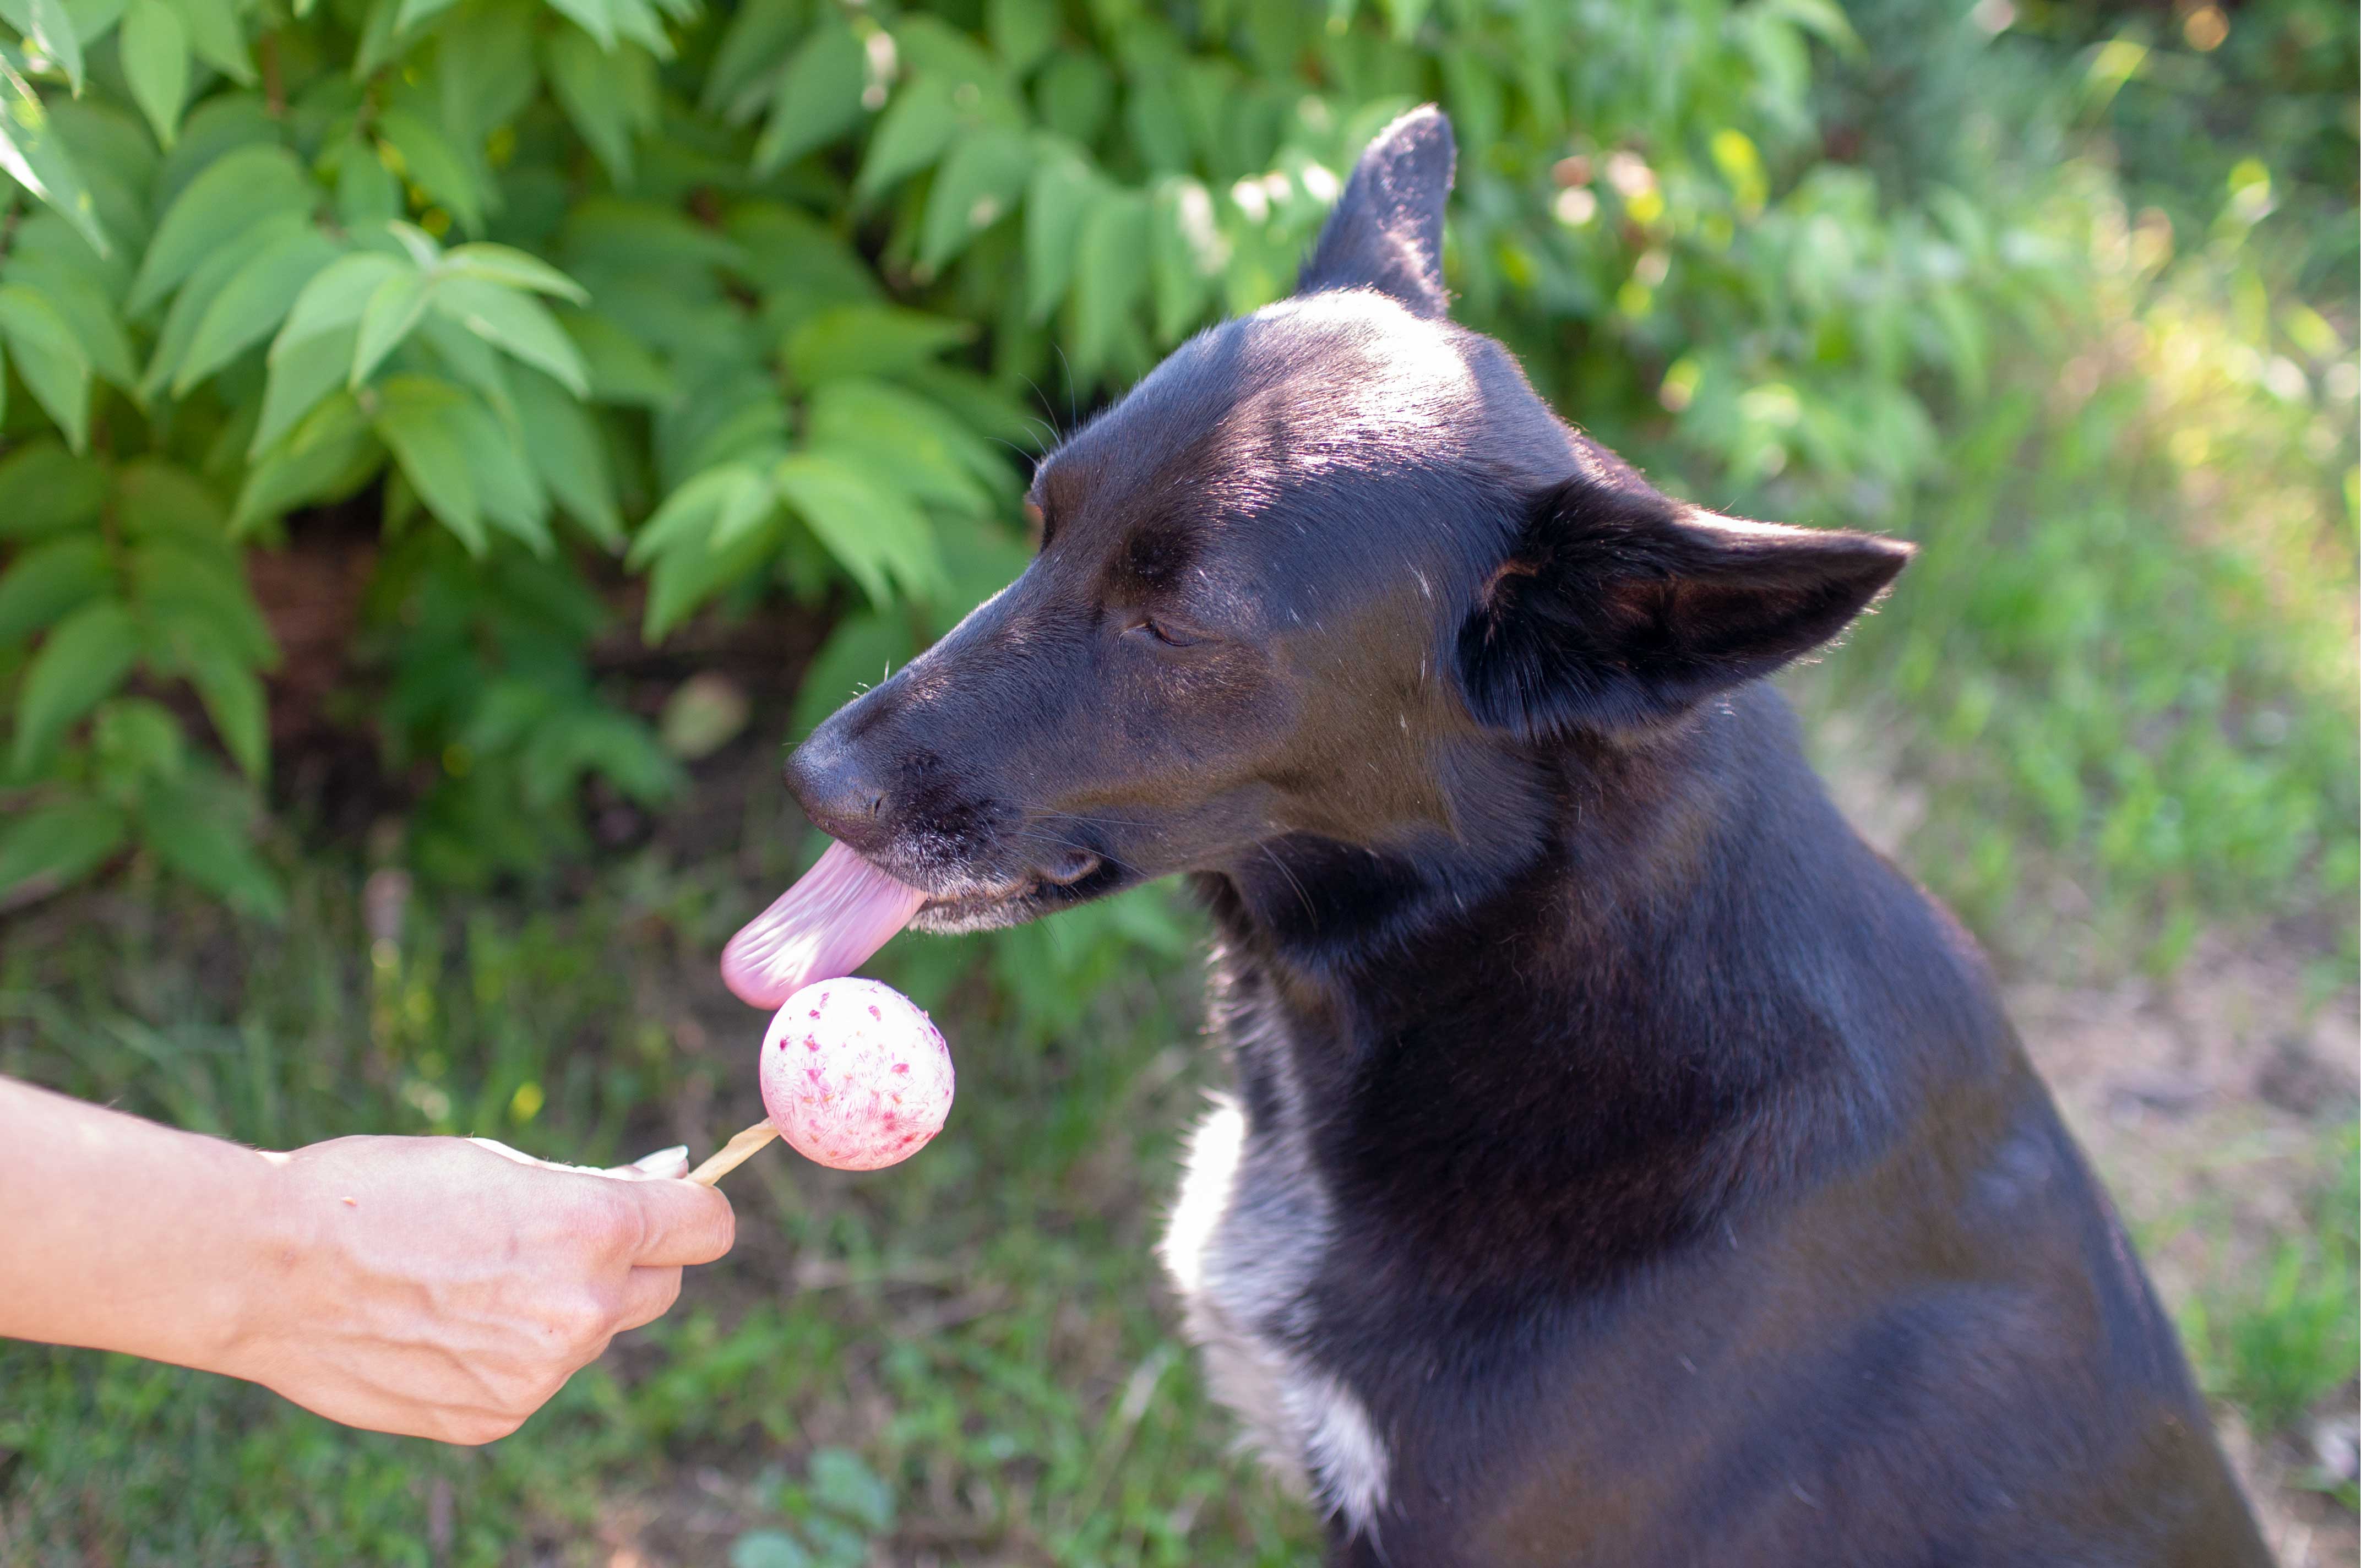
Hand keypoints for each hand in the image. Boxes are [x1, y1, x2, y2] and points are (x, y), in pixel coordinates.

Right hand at [218, 1135, 734, 1444]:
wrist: (271, 1270)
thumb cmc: (384, 1192)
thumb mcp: (504, 1167)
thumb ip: (591, 1193)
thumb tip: (659, 1186)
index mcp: (594, 1229)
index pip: (707, 1228)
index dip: (689, 1212)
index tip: (670, 1207)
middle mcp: (581, 1310)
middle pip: (661, 1288)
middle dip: (630, 1264)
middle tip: (560, 1241)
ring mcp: (540, 1375)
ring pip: (595, 1336)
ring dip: (565, 1310)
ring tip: (477, 1282)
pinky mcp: (497, 1419)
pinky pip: (538, 1380)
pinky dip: (512, 1355)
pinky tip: (446, 1326)